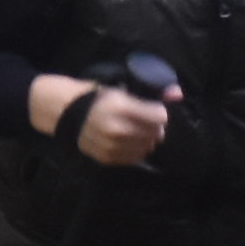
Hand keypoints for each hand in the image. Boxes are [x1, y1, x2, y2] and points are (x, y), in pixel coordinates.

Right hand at [36, 72, 168, 167]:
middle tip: (147, 120)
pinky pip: (135, 158)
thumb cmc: (96, 96)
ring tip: (138, 130)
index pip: (159, 116)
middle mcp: (117, 129)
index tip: (155, 109)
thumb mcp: (121, 87)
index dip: (160, 112)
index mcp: (120, 107)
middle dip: (155, 126)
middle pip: (155, 133)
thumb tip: (179, 94)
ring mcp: (111, 146)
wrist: (65, 112)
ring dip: (147, 139)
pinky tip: (130, 140)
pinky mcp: (107, 158)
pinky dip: (137, 149)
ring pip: (147, 147)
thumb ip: (152, 92)